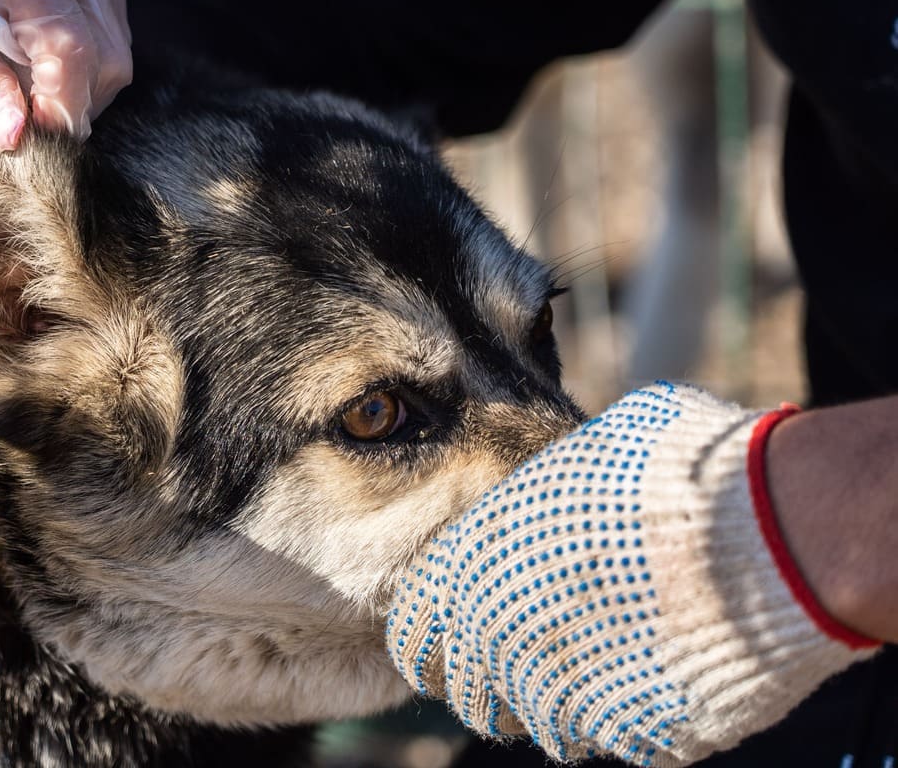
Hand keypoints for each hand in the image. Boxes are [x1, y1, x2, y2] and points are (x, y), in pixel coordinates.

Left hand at [0, 0, 131, 149]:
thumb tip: (15, 134)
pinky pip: (109, 20)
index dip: (56, 105)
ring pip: (114, 44)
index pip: (68, 44)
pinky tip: (27, 45)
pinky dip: (77, 50)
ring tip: (12, 72)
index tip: (25, 138)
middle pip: (105, 54)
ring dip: (72, 79)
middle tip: (10, 111)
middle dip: (65, 101)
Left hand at [386, 383, 878, 766]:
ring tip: (598, 648)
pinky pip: (616, 734)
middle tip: (528, 642)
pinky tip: (654, 665)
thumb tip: (538, 481)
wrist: (776, 537)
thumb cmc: (674, 473)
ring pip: (540, 722)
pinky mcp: (638, 738)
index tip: (455, 620)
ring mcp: (571, 702)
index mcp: (473, 573)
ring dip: (556, 694)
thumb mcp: (578, 453)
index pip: (415, 629)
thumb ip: (535, 490)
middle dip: (489, 672)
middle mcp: (505, 646)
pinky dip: (626, 708)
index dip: (435, 627)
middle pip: (469, 692)